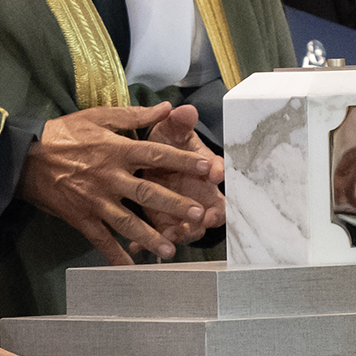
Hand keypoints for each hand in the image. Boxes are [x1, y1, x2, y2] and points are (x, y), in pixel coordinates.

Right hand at [20, 104, 224, 266]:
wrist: (24, 158)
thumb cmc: (64, 134)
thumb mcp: (98, 116)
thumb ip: (134, 115)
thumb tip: (166, 108)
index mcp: (116, 150)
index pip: (155, 155)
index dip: (182, 161)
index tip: (206, 168)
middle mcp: (109, 177)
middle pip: (147, 193)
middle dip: (174, 205)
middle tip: (198, 214)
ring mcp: (95, 200)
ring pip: (127, 222)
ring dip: (150, 237)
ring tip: (170, 249)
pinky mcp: (81, 218)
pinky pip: (101, 240)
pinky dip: (115, 256)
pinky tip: (131, 269)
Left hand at [144, 103, 224, 235]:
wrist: (150, 160)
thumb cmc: (167, 144)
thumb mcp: (171, 130)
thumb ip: (179, 123)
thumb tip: (187, 109)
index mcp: (205, 168)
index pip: (218, 170)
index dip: (217, 171)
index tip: (215, 173)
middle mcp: (200, 194)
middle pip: (214, 209)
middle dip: (212, 215)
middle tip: (207, 217)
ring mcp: (183, 212)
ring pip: (191, 228)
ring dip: (184, 233)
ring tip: (174, 234)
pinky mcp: (165, 224)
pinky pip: (160, 237)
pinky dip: (150, 242)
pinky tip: (137, 246)